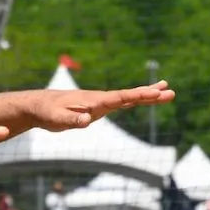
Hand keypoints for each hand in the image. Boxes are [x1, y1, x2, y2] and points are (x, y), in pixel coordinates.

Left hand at [28, 80, 174, 131]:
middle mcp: (100, 98)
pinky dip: (135, 99)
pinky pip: (121, 102)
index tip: (154, 93)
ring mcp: (101, 101)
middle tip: (171, 91)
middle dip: (150, 94)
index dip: (137, 95)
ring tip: (166, 89)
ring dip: (147, 94)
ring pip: (128, 97)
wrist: (39, 105)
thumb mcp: (57, 119)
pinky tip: (143, 98)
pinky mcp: (98, 106)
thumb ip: (72, 119)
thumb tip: (87, 120)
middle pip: (130, 95)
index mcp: (93, 100)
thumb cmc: (47, 113)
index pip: (120, 97)